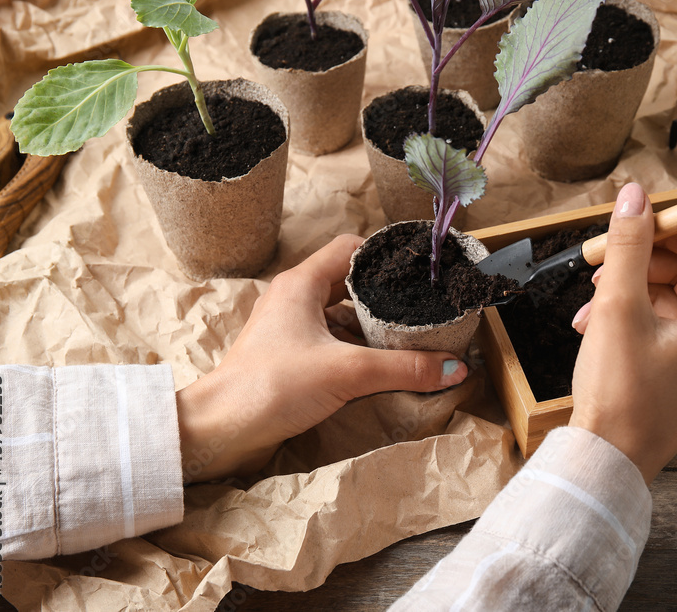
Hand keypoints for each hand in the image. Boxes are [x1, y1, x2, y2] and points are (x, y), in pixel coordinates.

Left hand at [176, 234, 468, 482]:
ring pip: (341, 311)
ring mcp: (289, 325)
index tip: (417, 274)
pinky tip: (379, 362)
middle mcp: (294, 296)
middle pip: (350, 280)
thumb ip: (404, 368)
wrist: (221, 427)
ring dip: (371, 323)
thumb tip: (455, 368)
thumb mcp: (348, 373)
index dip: (386, 257)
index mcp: (302, 283)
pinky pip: (331, 337)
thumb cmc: (272, 386)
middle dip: (385, 295)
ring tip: (408, 335)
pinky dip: (356, 345)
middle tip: (420, 307)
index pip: (352, 248)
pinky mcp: (289, 352)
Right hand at [569, 183, 676, 483]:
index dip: (665, 227)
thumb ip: (629, 245)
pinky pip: (672, 325)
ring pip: (676, 297)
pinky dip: (637, 318)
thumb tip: (635, 195)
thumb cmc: (619, 392)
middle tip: (599, 267)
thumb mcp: (618, 307)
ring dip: (631, 292)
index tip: (626, 225)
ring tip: (588, 307)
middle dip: (641, 263)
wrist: (609, 461)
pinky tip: (596, 326)